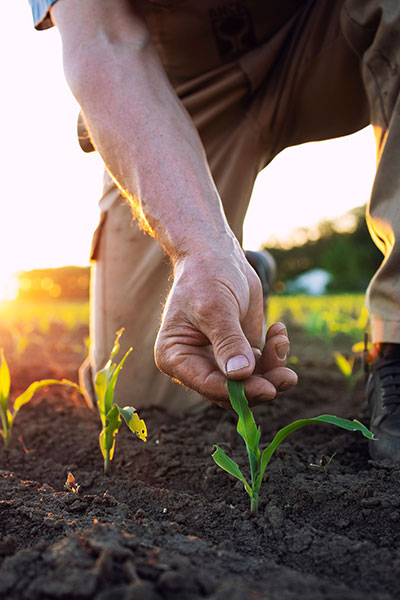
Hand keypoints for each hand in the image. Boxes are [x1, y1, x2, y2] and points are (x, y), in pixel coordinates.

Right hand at [155, 247, 297, 407]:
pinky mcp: (239, 352)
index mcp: (176, 357)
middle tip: (288, 377)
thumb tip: (241, 375)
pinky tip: (278, 330)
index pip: (207, 385)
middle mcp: (195, 364)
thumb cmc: (206, 277)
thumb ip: (228, 342)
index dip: (238, 392)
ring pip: (249, 383)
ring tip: (281, 340)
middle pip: (231, 391)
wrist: (216, 255)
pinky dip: (274, 354)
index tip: (267, 388)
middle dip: (261, 385)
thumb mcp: (215, 308)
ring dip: (272, 369)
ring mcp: (219, 360)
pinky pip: (261, 366)